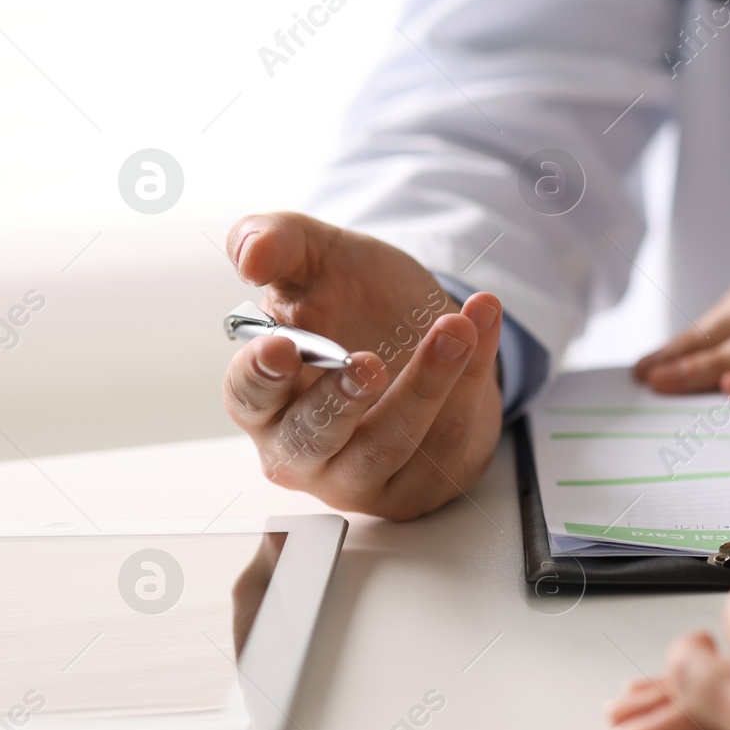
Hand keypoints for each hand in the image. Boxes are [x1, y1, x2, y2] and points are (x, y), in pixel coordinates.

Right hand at [221, 213, 503, 520]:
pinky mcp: (417, 486)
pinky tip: (481, 328)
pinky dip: (472, 381)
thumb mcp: (319, 259)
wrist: (430, 337)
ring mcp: (360, 476)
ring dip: (426, 386)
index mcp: (264, 400)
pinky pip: (448, 441)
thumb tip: (249, 257)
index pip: (248, 397)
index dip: (260, 376)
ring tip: (454, 330)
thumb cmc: (357, 306)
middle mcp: (302, 449)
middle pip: (314, 438)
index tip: (283, 347)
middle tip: (370, 361)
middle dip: (343, 400)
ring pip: (389, 446)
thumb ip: (277, 242)